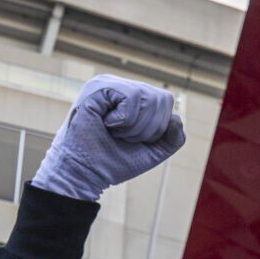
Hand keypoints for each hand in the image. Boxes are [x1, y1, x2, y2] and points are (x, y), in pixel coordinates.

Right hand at [30, 75, 184, 201]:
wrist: (83, 175)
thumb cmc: (112, 162)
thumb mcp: (152, 152)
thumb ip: (173, 137)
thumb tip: (176, 118)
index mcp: (133, 97)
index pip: (165, 101)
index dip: (158, 128)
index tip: (132, 140)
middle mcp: (122, 86)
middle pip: (162, 98)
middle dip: (148, 129)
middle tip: (122, 137)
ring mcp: (108, 83)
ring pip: (148, 97)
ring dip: (135, 126)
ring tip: (113, 131)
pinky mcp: (98, 86)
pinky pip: (132, 96)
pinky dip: (125, 119)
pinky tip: (106, 124)